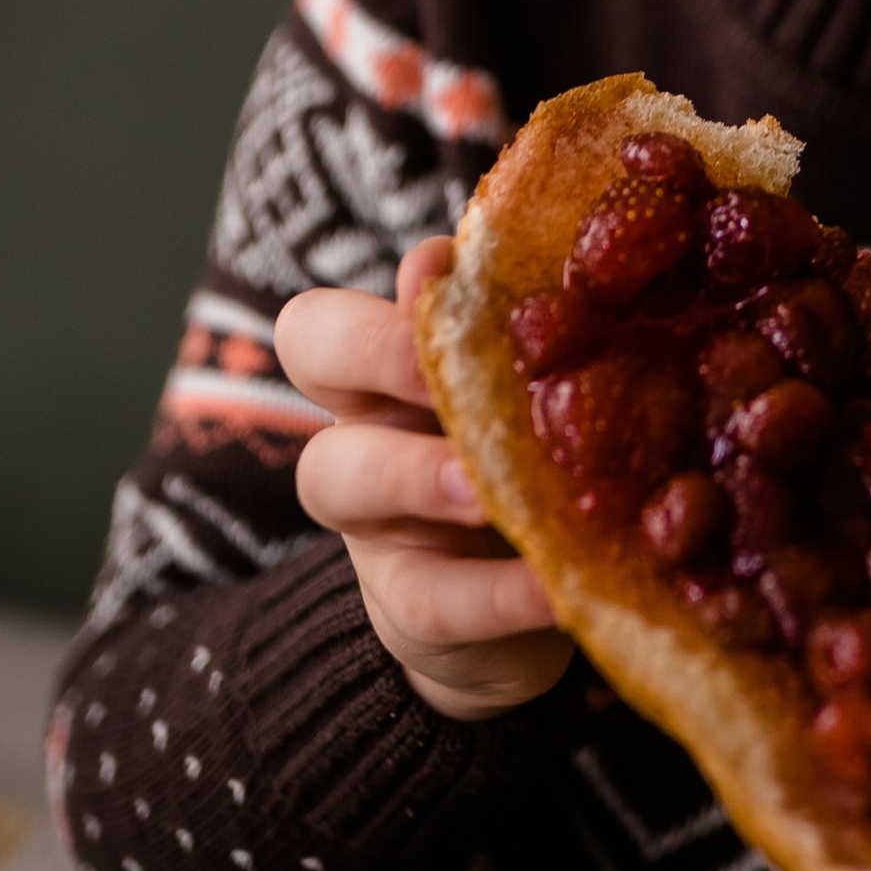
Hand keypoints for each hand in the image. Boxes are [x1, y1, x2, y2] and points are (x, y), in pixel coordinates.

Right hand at [276, 239, 574, 722]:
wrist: (530, 601)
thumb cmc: (528, 464)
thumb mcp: (530, 396)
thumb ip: (509, 331)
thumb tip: (463, 259)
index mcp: (387, 374)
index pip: (323, 319)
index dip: (377, 299)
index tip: (448, 289)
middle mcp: (363, 433)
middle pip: (313, 358)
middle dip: (380, 350)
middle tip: (454, 366)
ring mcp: (375, 526)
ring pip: (339, 480)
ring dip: (415, 476)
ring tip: (487, 492)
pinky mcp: (415, 612)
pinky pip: (434, 602)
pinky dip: (497, 593)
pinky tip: (557, 584)